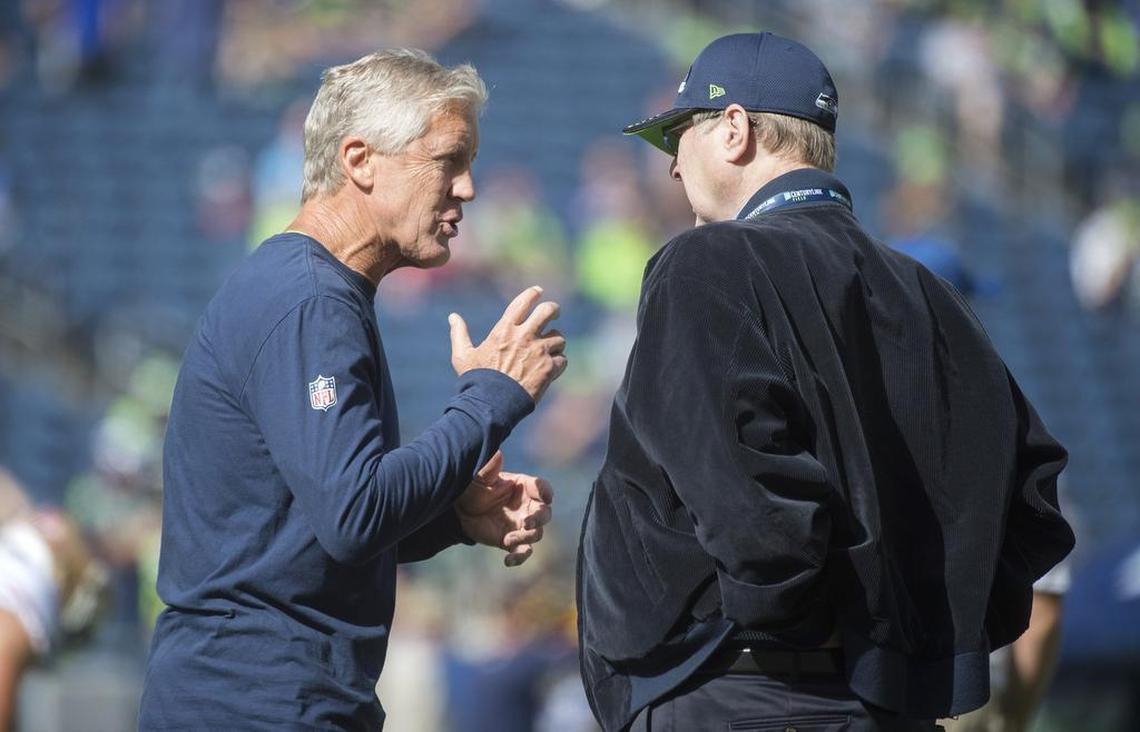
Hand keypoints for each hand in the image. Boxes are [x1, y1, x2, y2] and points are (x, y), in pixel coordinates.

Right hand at [449, 286, 567, 402]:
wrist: (491, 404)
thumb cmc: (476, 380)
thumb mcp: (462, 356)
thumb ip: (459, 334)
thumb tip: (453, 317)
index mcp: (504, 330)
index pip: (523, 302)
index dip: (533, 293)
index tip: (538, 291)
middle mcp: (524, 336)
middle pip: (548, 311)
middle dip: (553, 310)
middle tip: (554, 313)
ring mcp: (539, 352)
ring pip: (559, 337)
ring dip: (555, 342)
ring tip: (550, 349)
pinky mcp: (549, 368)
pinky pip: (562, 359)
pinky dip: (559, 362)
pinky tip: (552, 367)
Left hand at [455, 451, 553, 566]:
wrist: (461, 510)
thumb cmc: (473, 489)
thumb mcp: (479, 479)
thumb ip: (489, 470)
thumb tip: (497, 455)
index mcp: (523, 487)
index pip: (541, 488)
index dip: (545, 491)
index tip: (546, 496)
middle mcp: (527, 506)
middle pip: (545, 513)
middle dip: (539, 519)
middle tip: (526, 523)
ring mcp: (521, 525)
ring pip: (537, 534)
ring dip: (526, 537)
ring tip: (508, 539)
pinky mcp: (512, 541)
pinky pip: (523, 552)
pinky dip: (519, 558)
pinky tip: (508, 562)